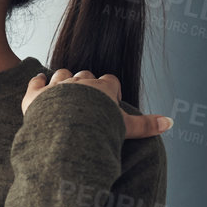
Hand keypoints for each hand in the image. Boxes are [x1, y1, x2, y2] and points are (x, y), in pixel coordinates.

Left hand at [22, 69, 172, 138]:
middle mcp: (79, 83)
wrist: (66, 131)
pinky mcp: (35, 96)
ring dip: (63, 81)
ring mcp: (56, 87)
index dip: (111, 90)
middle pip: (85, 75)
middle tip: (88, 101)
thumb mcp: (125, 128)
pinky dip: (37, 83)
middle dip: (87, 85)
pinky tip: (39, 81)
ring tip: (65, 91)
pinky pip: (36, 83)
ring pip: (61, 75)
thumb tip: (170, 122)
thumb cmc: (98, 129)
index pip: (110, 81)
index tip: (111, 101)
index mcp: (101, 88)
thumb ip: (146, 125)